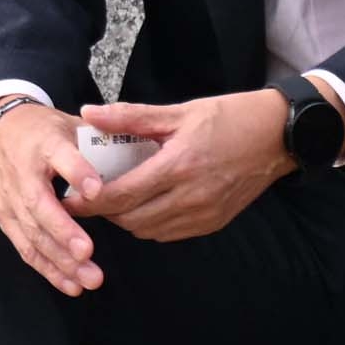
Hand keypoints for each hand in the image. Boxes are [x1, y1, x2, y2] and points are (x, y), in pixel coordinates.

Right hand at [0, 97, 101, 295]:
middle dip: (63, 232)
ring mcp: (10, 198)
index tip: (97, 191)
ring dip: (59, 259)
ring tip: (89, 279)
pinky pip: (25, 247)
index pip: (59, 156)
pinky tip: (71, 284)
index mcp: (43, 143)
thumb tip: (138, 152)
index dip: (77, 173)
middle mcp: (23, 173)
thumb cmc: (42, 131)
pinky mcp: (6, 218)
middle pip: (40, 206)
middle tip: (89, 253)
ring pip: (32, 233)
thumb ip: (100, 140)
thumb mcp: (68, 124)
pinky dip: (47, 268)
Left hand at [64, 91, 288, 246]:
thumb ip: (129, 117)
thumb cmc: (227, 118)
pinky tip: (144, 204)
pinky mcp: (214, 222)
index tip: (66, 198)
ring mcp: (205, 214)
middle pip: (130, 219)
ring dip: (126, 219)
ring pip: (148, 230)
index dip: (88, 202)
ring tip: (114, 199)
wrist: (278, 136)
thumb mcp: (178, 112)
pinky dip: (149, 224)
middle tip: (87, 197)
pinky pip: (169, 233)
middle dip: (104, 212)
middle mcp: (191, 197)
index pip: (121, 195)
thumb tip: (88, 115)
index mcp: (178, 166)